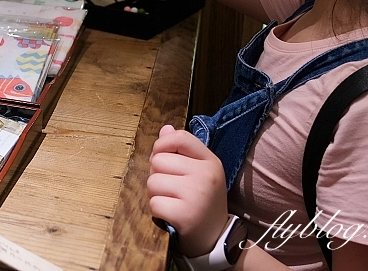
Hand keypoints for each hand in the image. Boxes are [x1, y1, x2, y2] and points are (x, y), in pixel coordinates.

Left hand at [147, 125, 229, 258]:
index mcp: (210, 161)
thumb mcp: (198, 172)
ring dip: (155, 194)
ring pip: (152, 182)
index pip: (180, 137)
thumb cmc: (201, 201)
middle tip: (172, 189)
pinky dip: (157, 210)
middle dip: (157, 175)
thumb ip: (181, 150)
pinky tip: (171, 214)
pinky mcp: (185, 215)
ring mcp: (196, 195)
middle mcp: (206, 175)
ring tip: (172, 201)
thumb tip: (165, 129)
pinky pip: (154, 203)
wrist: (215, 238)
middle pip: (159, 160)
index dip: (163, 144)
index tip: (161, 156)